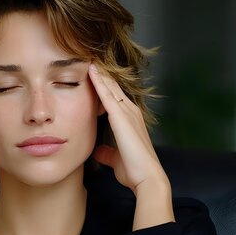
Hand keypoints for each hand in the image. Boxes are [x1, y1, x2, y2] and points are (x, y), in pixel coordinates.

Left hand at [88, 63, 168, 192]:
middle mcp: (130, 112)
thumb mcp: (116, 159)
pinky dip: (99, 81)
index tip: (94, 75)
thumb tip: (98, 152)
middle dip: (102, 75)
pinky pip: (107, 94)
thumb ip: (107, 153)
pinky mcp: (121, 116)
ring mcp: (127, 112)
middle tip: (90, 59)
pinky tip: (91, 70)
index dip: (105, 86)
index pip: (115, 98)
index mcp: (130, 120)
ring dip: (100, 73)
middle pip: (113, 88)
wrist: (146, 177)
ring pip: (110, 87)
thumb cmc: (134, 170)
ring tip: (89, 58)